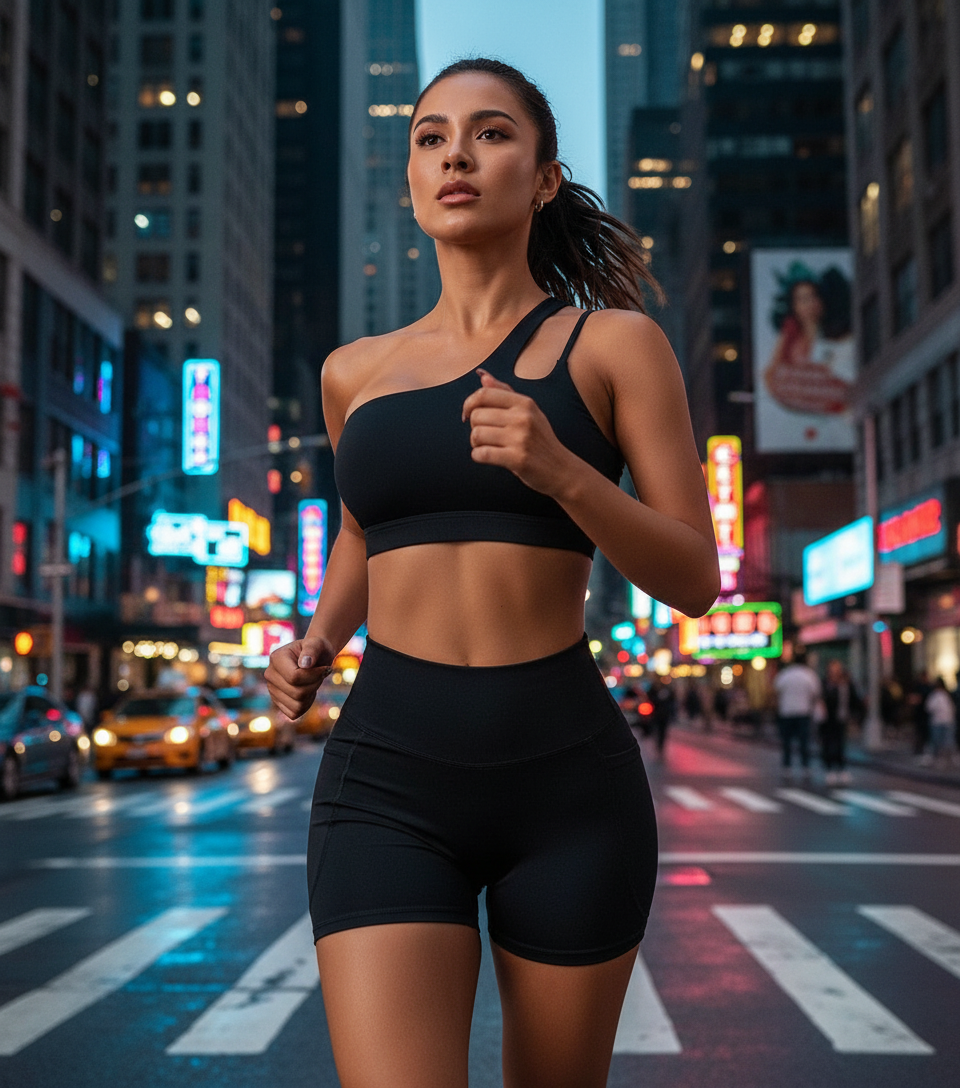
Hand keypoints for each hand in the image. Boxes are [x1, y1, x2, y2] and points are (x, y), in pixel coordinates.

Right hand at [264, 636, 334, 719]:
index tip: (326, 668)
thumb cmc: (317, 649)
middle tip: (320, 674)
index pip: (294, 678)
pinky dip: (306, 705)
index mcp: (276, 658)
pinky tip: (308, 691)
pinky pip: (294, 713)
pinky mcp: (277, 702)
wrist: (315, 657)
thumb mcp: (318, 644)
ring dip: (311, 695)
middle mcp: (270, 675)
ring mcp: (272, 690)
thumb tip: (305, 663)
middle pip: (297, 693)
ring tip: (313, 682)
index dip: (314, 676)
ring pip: (297, 705)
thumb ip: (312, 649)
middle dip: (314, 685)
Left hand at [461, 369, 573, 496]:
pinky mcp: (517, 459)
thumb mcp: (529, 412)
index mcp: (525, 403)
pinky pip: (482, 454)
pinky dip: (478, 456)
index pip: (484, 394)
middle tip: (485, 436)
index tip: (468, 415)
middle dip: (474, 427)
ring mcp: (521, 438)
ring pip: (477, 434)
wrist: (561, 469)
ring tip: (487, 447)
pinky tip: (486, 457)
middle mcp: (523, 417)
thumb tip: (482, 376)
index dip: (469, 404)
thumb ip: (504, 393)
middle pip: (477, 415)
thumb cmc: (541, 441)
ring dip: (475, 444)